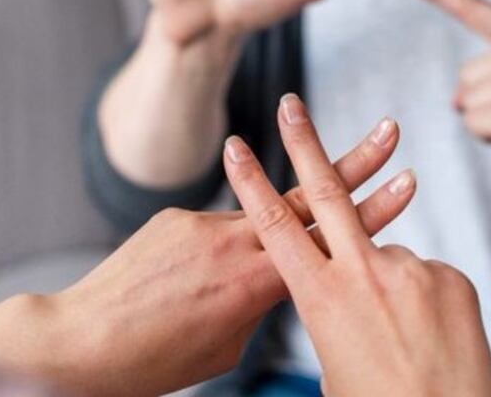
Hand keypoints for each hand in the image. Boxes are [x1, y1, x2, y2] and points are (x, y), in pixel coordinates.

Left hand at [40, 114, 414, 396]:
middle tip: (389, 131)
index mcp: (255, 283)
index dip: (373, 211)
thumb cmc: (157, 359)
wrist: (84, 340)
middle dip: (354, 163)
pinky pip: (214, 225)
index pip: (328, 241)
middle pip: (309, 198)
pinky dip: (217, 246)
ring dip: (275, 214)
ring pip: (258, 211)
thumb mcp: (228, 344)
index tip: (406, 184)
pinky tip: (190, 275)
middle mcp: (234, 243)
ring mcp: (202, 224)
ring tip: (264, 240)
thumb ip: (259, 301)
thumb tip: (271, 277)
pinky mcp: (175, 216)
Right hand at [224, 94, 490, 396]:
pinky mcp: (450, 277)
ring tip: (400, 338)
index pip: (274, 226)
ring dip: (385, 286)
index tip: (235, 146)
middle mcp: (362, 274)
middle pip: (325, 191)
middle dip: (304, 142)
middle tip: (291, 104)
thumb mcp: (333, 363)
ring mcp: (410, 271)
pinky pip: (425, 276)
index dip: (251, 183)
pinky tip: (429, 337)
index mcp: (320, 297)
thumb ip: (333, 311)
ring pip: (385, 254)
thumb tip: (344, 290)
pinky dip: (421, 300)